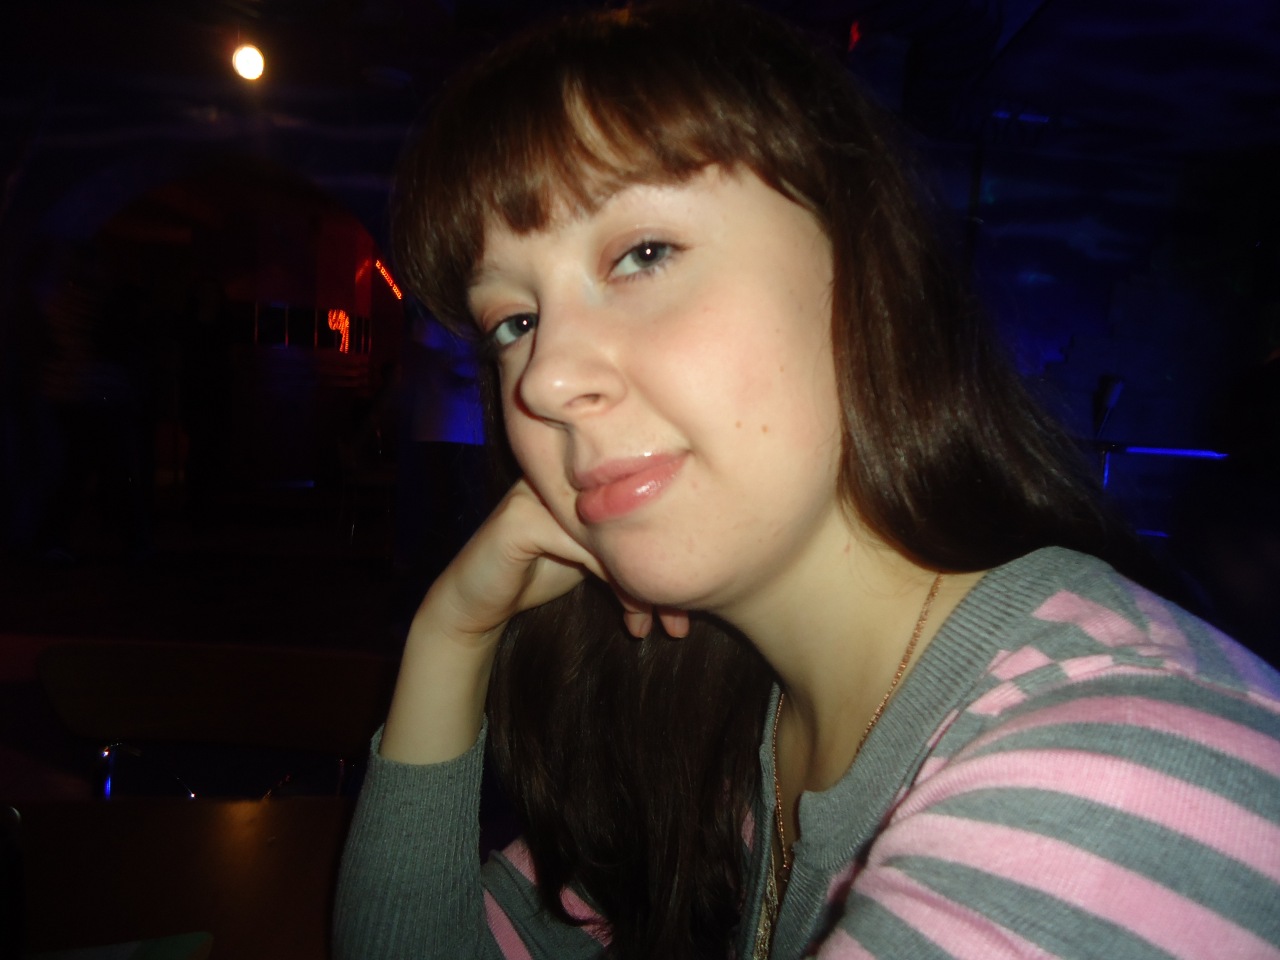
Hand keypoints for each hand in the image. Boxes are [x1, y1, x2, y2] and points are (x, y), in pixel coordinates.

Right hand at [423, 478, 688, 643]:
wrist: (480, 601)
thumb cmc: (541, 575)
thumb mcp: (597, 558)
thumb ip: (631, 546)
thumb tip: (694, 571)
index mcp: (586, 476)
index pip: (641, 503)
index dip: (670, 549)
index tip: (688, 603)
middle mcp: (565, 476)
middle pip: (632, 516)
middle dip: (662, 573)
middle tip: (681, 620)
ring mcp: (540, 492)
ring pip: (613, 535)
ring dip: (643, 586)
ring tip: (660, 626)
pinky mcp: (522, 519)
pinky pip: (584, 549)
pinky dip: (615, 583)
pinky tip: (630, 617)